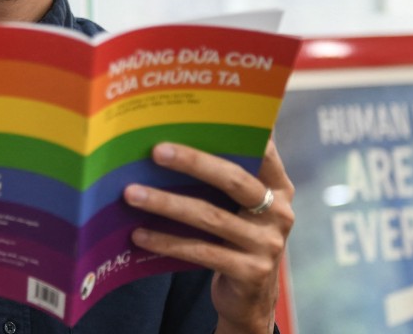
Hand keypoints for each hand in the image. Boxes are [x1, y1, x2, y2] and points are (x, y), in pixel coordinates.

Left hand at [123, 139, 293, 333]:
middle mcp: (279, 212)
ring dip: (167, 203)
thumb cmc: (236, 238)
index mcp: (279, 188)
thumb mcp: (242, 208)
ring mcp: (267, 244)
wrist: (251, 299)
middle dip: (192, 162)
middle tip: (156, 150)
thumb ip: (226, 179)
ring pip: (210, 217)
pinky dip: (167, 242)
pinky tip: (139, 235)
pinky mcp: (250, 272)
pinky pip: (201, 251)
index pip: (263, 151)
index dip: (240, 131)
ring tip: (132, 193)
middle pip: (232, 179)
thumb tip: (176, 139)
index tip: (207, 112)